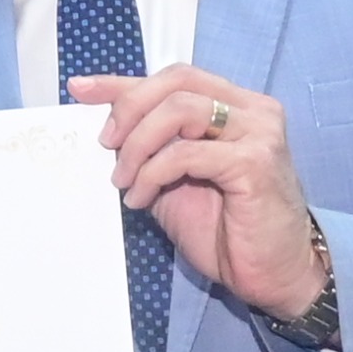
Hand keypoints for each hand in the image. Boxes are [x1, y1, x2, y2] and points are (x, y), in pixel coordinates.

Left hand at [66, 68, 329, 324]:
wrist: (272, 273)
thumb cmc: (226, 228)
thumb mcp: (173, 178)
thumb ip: (151, 147)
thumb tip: (105, 126)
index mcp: (237, 106)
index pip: (174, 78)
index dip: (123, 82)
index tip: (79, 89)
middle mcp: (253, 110)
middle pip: (177, 82)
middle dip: (129, 109)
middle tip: (106, 145)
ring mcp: (259, 133)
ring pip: (179, 110)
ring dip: (138, 145)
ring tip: (124, 181)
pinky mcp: (254, 162)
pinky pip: (186, 154)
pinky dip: (152, 174)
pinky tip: (141, 199)